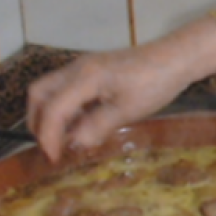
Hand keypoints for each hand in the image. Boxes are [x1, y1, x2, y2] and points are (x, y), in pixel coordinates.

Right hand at [26, 35, 204, 161]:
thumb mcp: (127, 110)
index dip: (48, 137)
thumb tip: (73, 144)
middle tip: (51, 146)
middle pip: (39, 93)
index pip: (52, 110)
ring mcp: (84, 67)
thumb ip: (96, 127)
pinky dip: (64, 107)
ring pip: (50, 89)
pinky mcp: (93, 70)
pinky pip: (66, 88)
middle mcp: (77, 68)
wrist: (176, 58)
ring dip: (50, 114)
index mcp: (84, 77)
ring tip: (65, 138)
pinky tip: (80, 123)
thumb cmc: (155, 83)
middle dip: (38, 121)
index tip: (54, 158)